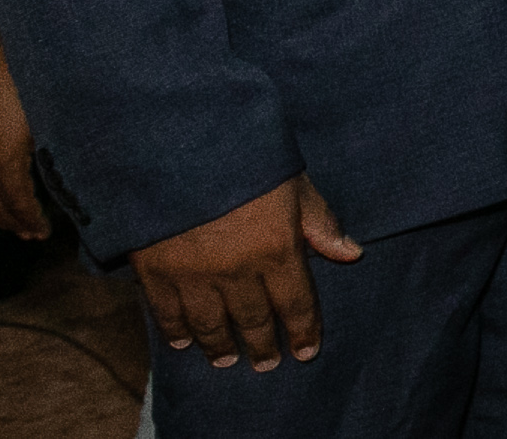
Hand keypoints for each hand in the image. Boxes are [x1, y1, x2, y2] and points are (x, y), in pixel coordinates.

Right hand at [0, 23, 51, 238]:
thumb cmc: (23, 84)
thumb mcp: (46, 121)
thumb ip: (49, 153)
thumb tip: (65, 176)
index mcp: (3, 161)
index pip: (17, 204)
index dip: (30, 222)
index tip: (44, 233)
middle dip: (12, 223)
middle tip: (29, 234)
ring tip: (10, 221)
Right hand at [133, 173, 360, 369]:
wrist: (176, 143)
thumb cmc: (243, 157)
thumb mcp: (292, 182)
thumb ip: (319, 221)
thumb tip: (351, 253)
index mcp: (276, 249)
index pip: (296, 304)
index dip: (302, 331)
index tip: (305, 352)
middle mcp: (237, 271)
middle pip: (253, 320)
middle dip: (262, 345)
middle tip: (266, 364)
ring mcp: (193, 275)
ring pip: (210, 324)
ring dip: (220, 346)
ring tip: (226, 360)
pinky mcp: (155, 271)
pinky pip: (167, 313)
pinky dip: (176, 332)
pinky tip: (183, 344)